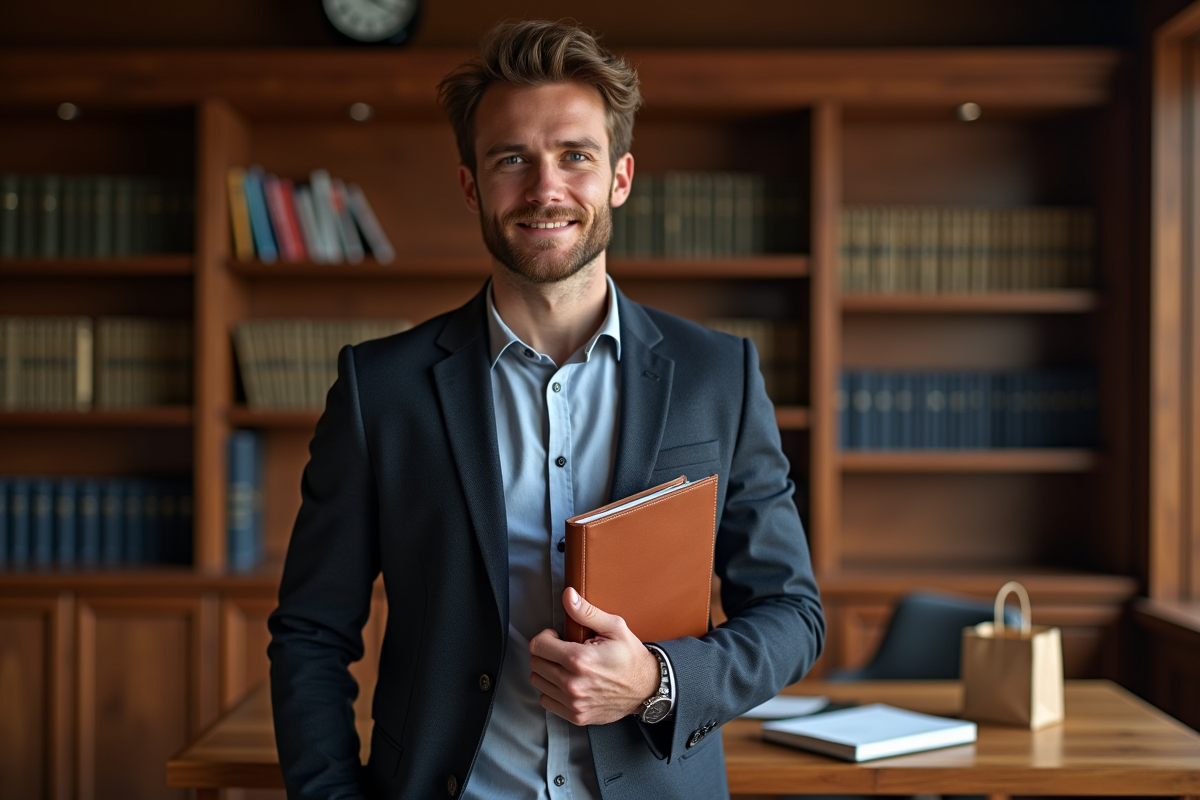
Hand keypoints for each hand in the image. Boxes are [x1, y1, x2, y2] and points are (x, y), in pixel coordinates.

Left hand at [528, 587, 659, 725]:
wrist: (647, 689)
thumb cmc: (631, 657)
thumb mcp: (615, 627)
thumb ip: (587, 612)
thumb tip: (568, 596)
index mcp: (580, 659)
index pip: (538, 646)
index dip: (545, 637)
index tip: (557, 637)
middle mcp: (573, 684)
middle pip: (536, 663)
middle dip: (546, 653)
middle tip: (563, 650)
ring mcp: (574, 703)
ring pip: (538, 682)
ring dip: (547, 671)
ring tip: (565, 666)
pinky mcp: (576, 716)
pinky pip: (547, 701)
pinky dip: (552, 690)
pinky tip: (567, 682)